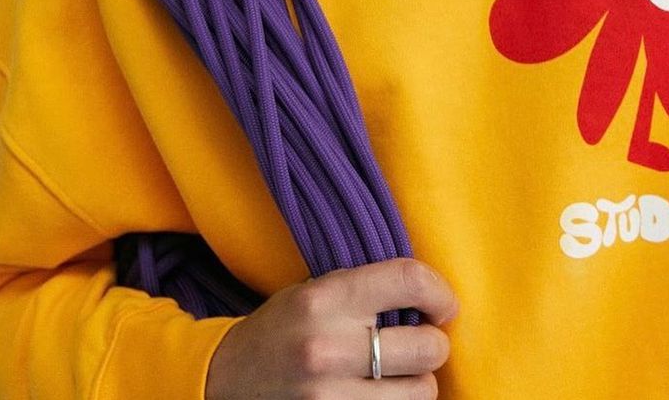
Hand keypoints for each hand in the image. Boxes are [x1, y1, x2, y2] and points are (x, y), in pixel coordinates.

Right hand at [204, 256, 458, 398]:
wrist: (225, 380)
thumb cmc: (281, 330)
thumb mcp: (312, 292)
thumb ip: (364, 291)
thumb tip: (429, 298)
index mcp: (325, 298)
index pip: (407, 280)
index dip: (439, 291)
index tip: (442, 305)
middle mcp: (329, 347)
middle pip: (426, 347)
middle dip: (432, 344)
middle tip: (419, 343)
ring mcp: (330, 397)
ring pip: (421, 393)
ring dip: (418, 384)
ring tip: (396, 376)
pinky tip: (382, 395)